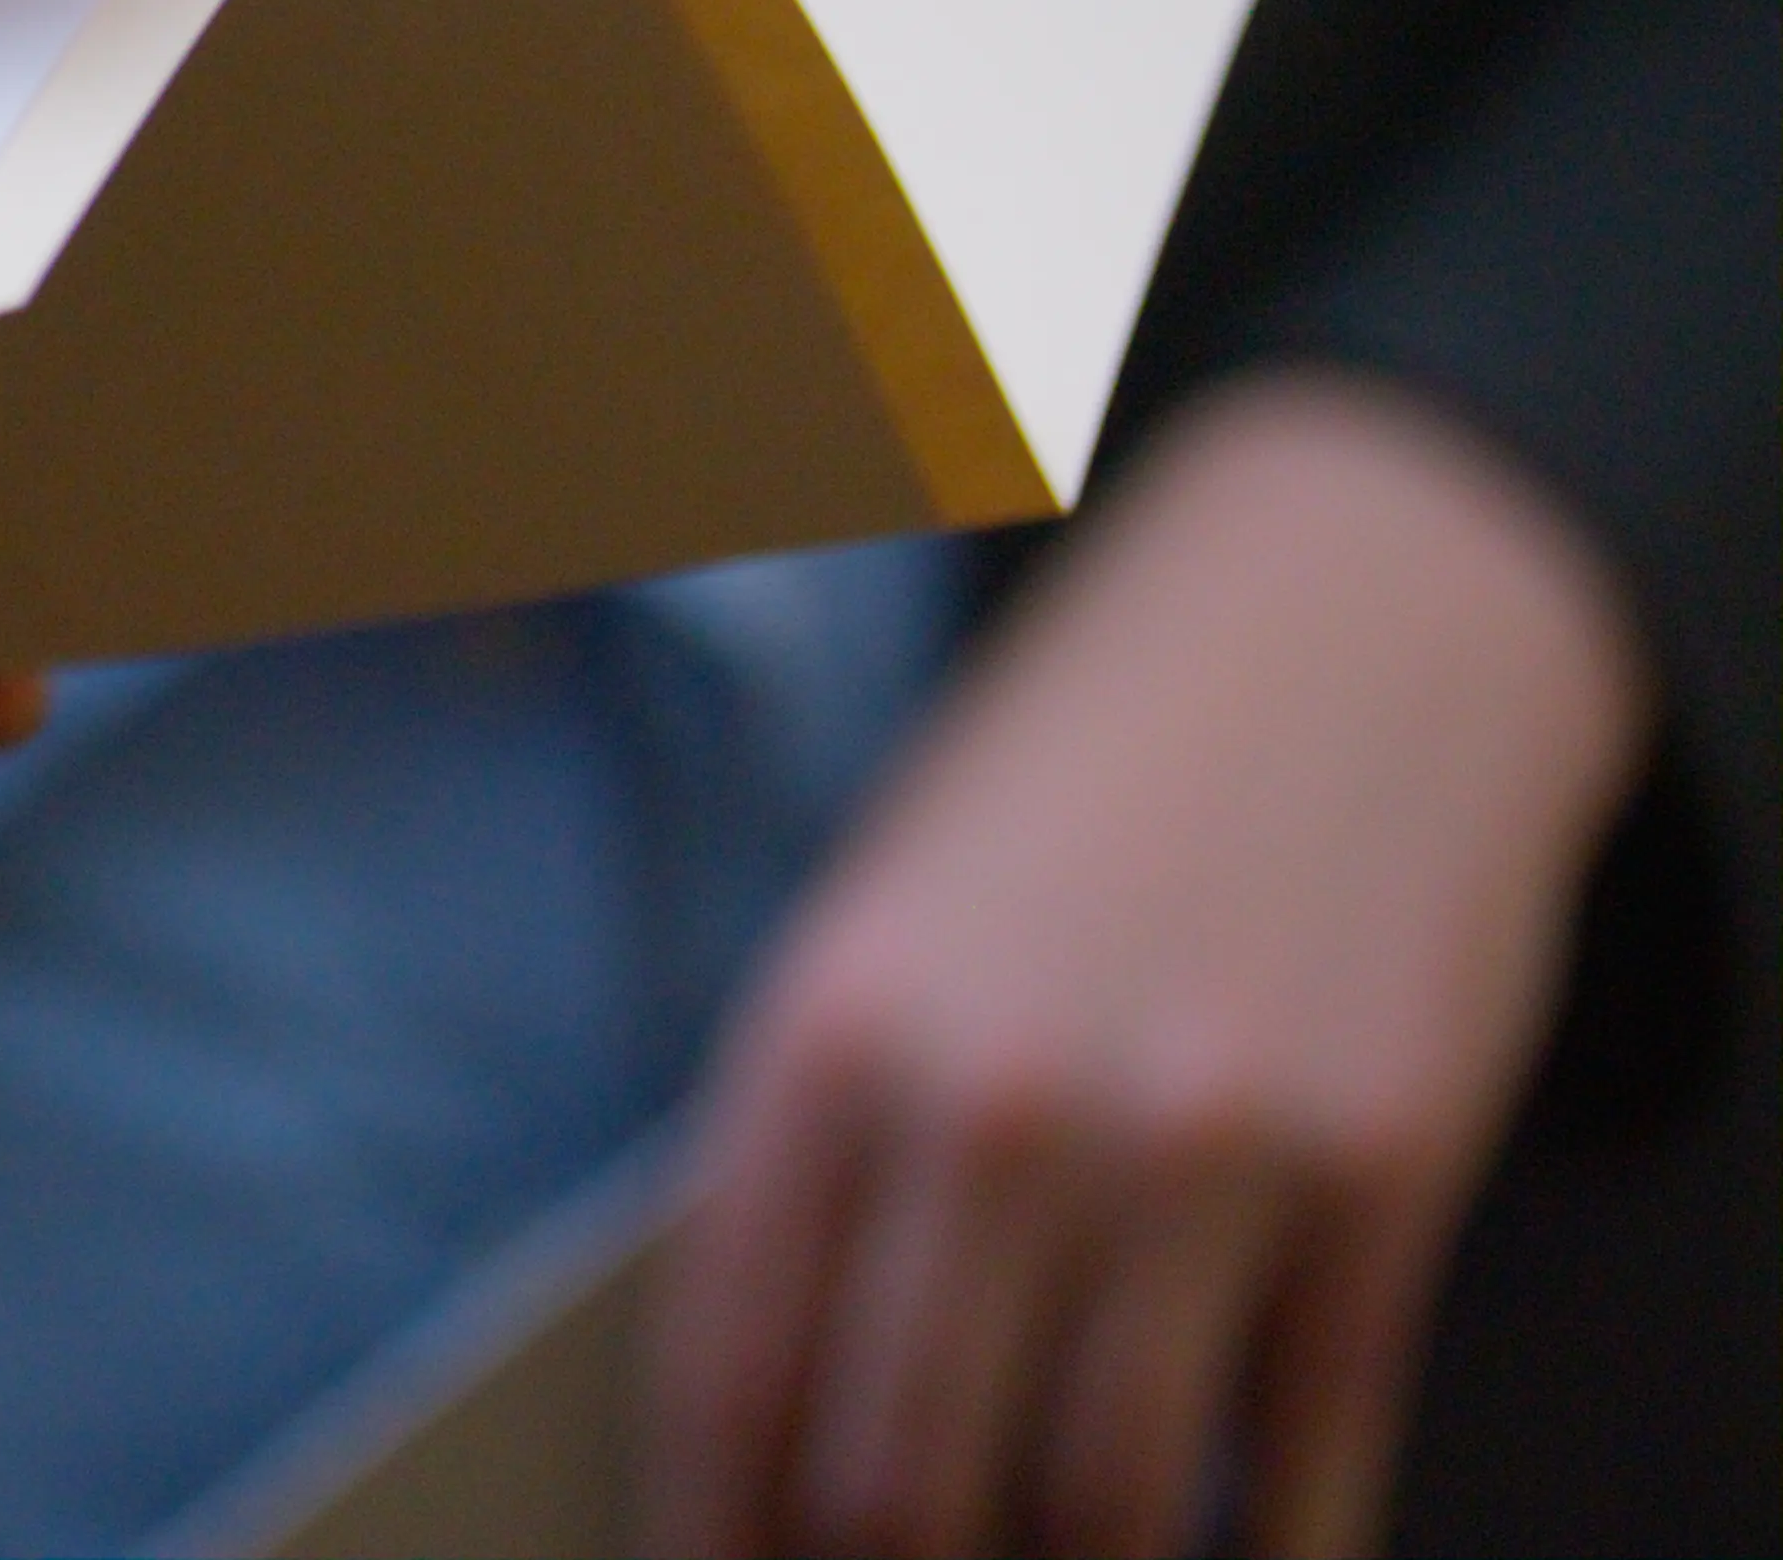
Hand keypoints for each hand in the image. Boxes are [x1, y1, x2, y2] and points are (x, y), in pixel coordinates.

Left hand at [645, 369, 1653, 1559]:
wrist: (1341, 626)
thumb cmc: (1071, 803)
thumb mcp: (882, 940)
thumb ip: (822, 1163)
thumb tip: (772, 1423)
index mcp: (825, 1043)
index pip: (730, 1376)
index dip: (713, 1541)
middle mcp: (994, 1107)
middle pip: (903, 1479)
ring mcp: (1198, 1148)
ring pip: (1100, 1503)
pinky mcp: (1380, 1173)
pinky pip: (1302, 1454)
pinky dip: (1260, 1548)